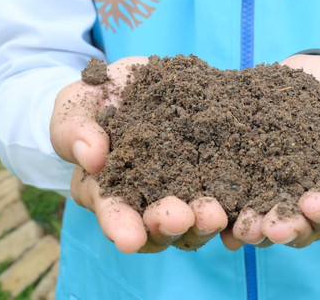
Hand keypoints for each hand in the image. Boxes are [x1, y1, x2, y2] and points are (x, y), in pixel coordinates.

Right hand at [50, 57, 227, 252]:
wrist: (141, 82)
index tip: (129, 238)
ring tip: (214, 215)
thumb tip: (91, 157)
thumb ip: (74, 129)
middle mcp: (145, 200)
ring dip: (202, 222)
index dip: (119, 225)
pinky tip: (245, 209)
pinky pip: (225, 196)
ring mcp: (181, 190)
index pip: (112, 212)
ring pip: (192, 220)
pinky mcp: (210, 175)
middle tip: (178, 219)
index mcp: (106, 189)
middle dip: (165, 225)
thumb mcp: (76, 105)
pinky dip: (234, 207)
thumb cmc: (98, 97)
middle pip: (155, 225)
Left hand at [220, 54, 319, 248]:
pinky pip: (244, 207)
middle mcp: (317, 203)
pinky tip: (224, 228)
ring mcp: (284, 196)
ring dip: (261, 230)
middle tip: (276, 226)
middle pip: (306, 226)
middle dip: (293, 227)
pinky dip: (234, 221)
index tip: (315, 203)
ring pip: (274, 223)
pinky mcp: (254, 182)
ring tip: (247, 228)